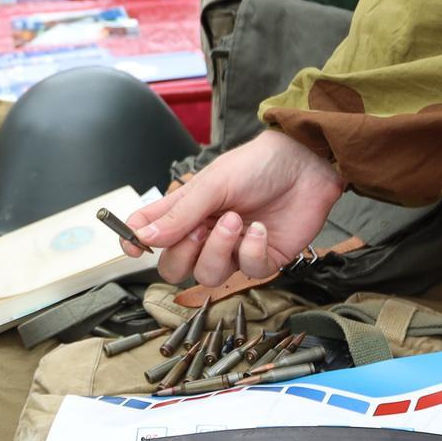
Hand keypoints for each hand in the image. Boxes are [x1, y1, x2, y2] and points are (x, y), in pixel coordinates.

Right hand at [124, 129, 345, 285]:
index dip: (135, 244)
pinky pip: (246, 272)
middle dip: (182, 252)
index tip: (135, 247)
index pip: (149, 234)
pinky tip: (260, 229)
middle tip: (200, 228)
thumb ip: (179, 215)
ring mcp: (232, 249)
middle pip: (174, 267)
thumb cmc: (257, 165)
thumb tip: (146, 239)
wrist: (306, 165)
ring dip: (218, 250)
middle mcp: (204, 233)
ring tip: (235, 221)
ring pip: (208, 275)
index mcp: (186, 210)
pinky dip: (251, 250)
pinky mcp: (262, 259)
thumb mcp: (213, 184)